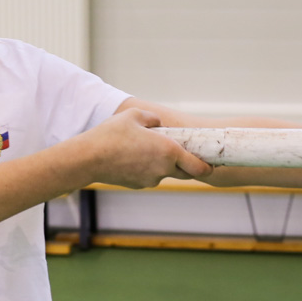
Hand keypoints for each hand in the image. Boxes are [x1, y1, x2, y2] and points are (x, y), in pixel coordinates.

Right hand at [82, 109, 212, 187]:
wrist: (89, 158)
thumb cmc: (112, 134)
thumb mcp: (134, 115)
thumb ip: (152, 118)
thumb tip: (158, 123)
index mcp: (168, 152)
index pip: (198, 167)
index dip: (208, 167)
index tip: (212, 164)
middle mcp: (163, 169)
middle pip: (184, 172)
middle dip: (187, 164)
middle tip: (184, 153)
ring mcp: (150, 180)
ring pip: (164, 173)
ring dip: (162, 164)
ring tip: (146, 149)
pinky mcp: (138, 185)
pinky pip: (149, 176)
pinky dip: (147, 168)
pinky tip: (133, 157)